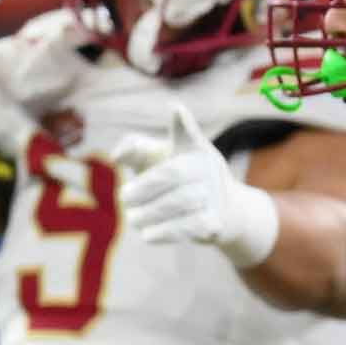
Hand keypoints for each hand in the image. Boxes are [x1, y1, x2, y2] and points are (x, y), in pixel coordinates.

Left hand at [112, 104, 279, 266]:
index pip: (187, 133)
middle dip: (145, 187)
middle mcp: (208, 167)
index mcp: (194, 148)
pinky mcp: (217, 221)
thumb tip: (118, 155)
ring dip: (150, 212)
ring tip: (132, 219)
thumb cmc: (183, 182)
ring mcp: (215, 194)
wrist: (227, 214)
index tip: (176, 109)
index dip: (182, 122)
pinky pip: (189, 226)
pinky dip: (165, 231)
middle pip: (173, 173)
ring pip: (180, 202)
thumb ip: (137, 151)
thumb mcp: (160, 161)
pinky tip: (146, 235)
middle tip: (123, 197)